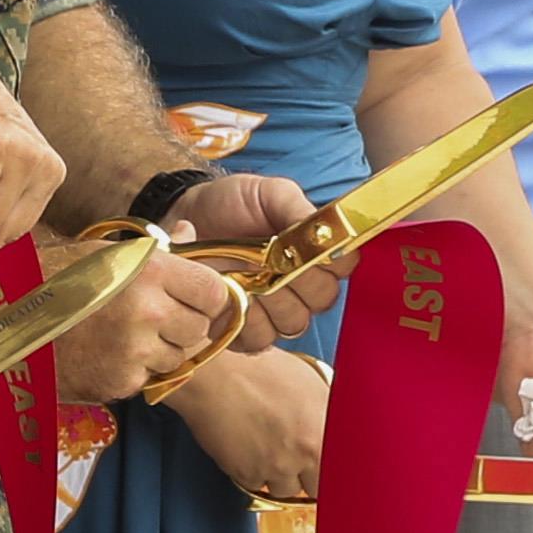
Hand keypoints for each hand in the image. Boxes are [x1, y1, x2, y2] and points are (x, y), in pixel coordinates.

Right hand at [53, 237, 248, 397]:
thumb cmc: (49, 278)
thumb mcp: (103, 250)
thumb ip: (156, 250)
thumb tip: (193, 233)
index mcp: (149, 271)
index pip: (214, 292)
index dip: (204, 296)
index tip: (190, 298)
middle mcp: (148, 312)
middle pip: (198, 329)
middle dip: (181, 324)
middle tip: (150, 318)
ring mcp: (134, 353)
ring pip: (175, 357)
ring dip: (158, 350)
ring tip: (121, 336)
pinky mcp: (119, 383)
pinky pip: (146, 378)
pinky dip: (131, 371)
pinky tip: (102, 354)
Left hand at [159, 169, 339, 347]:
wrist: (188, 215)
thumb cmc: (231, 202)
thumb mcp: (266, 193)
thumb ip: (296, 207)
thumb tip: (325, 226)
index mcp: (315, 250)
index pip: (344, 266)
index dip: (331, 261)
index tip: (308, 248)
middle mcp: (301, 284)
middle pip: (323, 298)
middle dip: (299, 281)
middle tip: (273, 262)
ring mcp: (274, 309)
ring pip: (294, 322)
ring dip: (272, 302)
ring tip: (248, 278)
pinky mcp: (244, 328)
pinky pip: (259, 340)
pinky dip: (246, 322)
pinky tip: (231, 298)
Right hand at [164, 346, 330, 502]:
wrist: (214, 376)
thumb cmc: (256, 369)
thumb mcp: (309, 382)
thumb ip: (327, 412)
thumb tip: (334, 428)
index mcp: (326, 429)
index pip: (344, 470)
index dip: (334, 470)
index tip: (328, 469)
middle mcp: (305, 452)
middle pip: (318, 489)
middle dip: (310, 477)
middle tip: (300, 460)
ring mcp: (276, 467)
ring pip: (286, 491)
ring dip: (281, 477)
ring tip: (270, 450)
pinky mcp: (248, 475)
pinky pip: (256, 486)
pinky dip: (253, 474)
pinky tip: (249, 449)